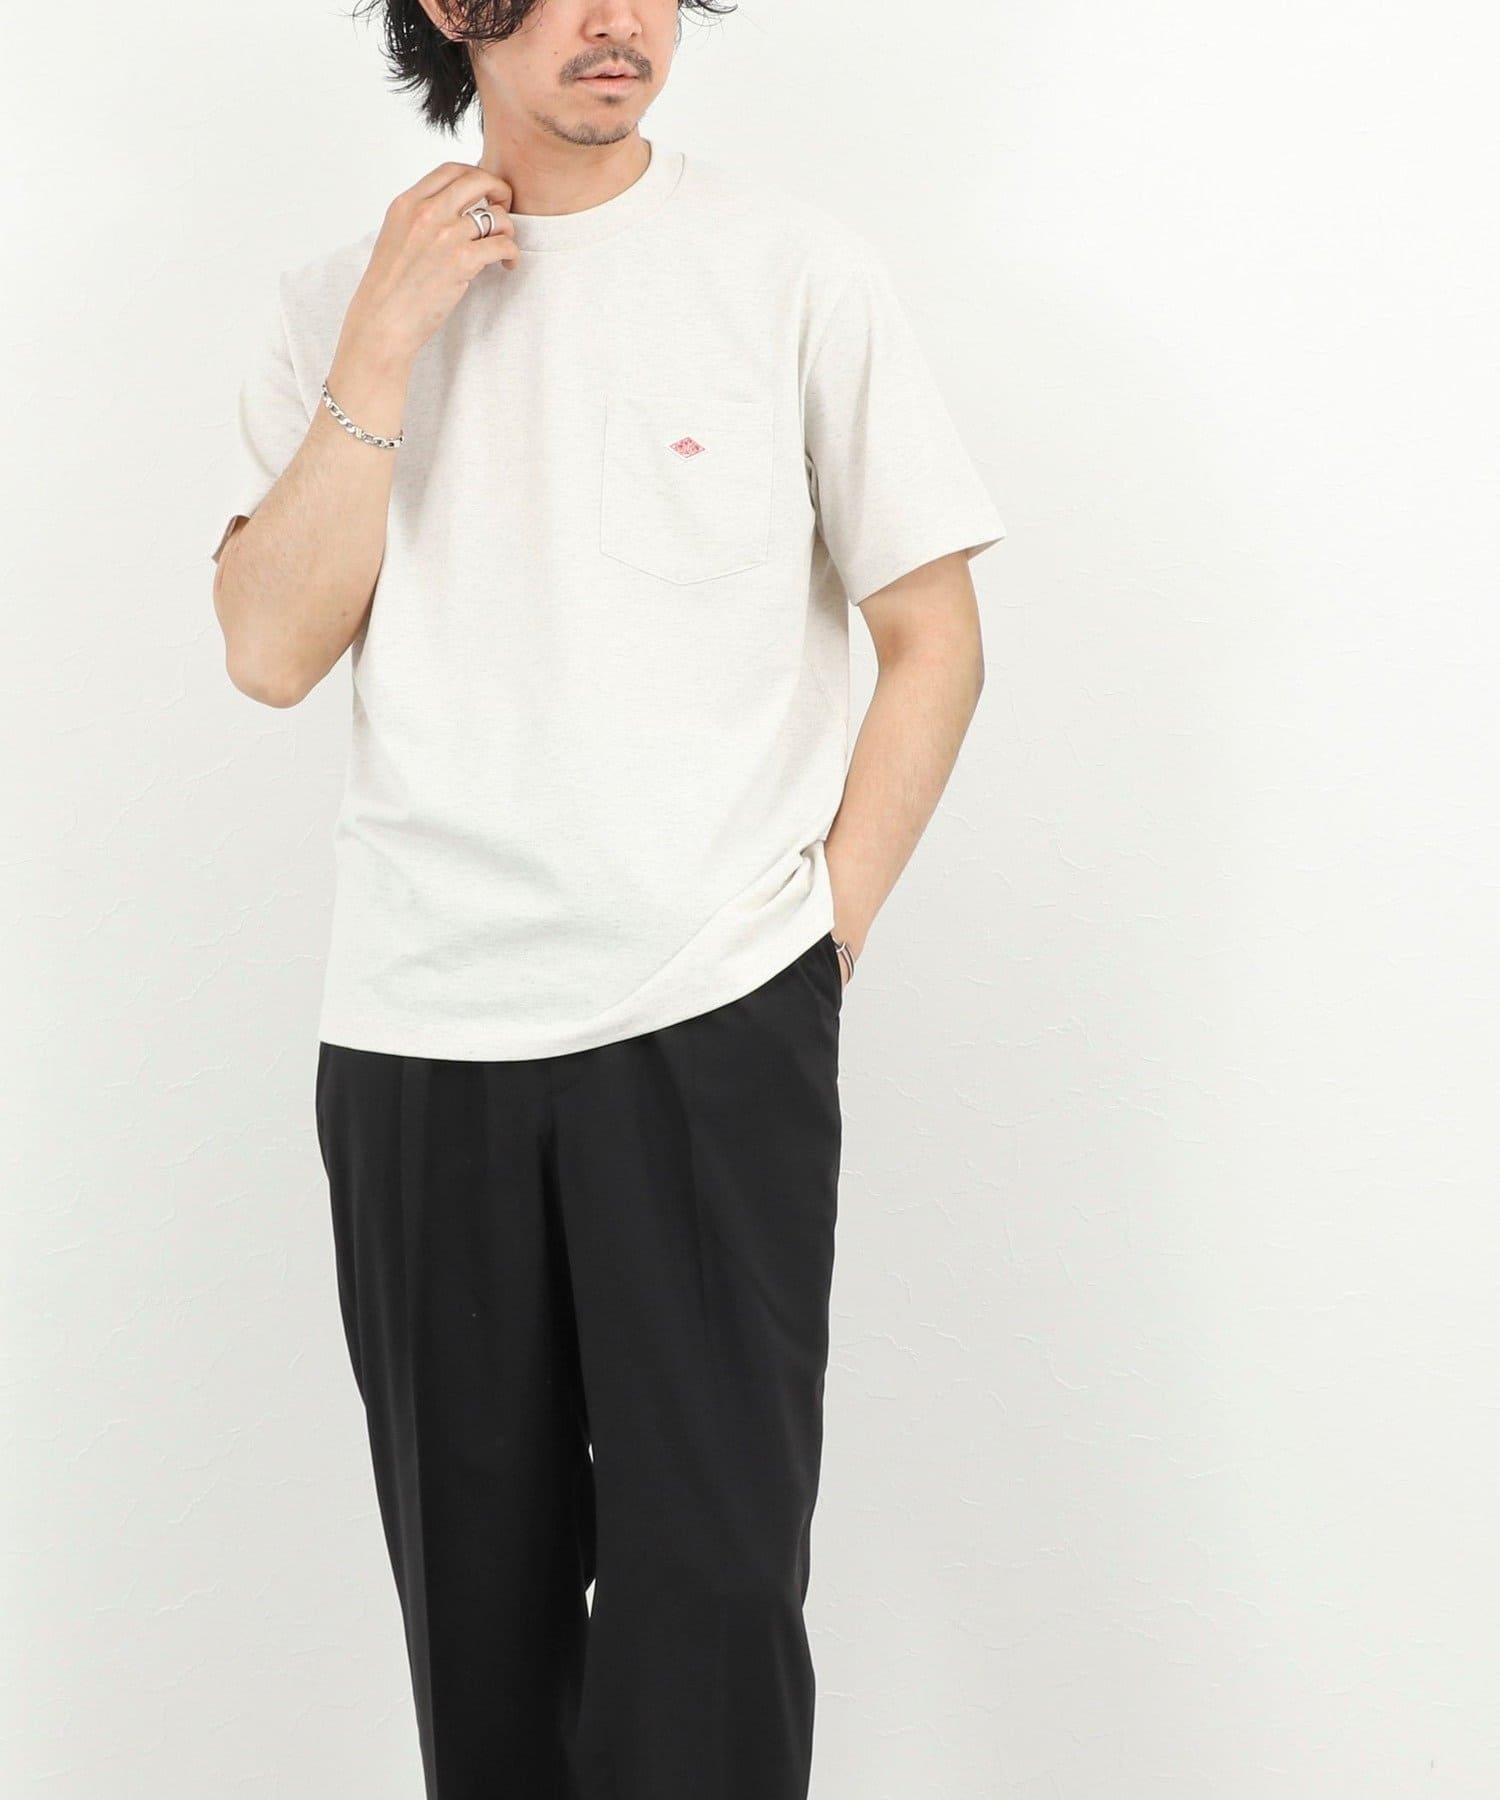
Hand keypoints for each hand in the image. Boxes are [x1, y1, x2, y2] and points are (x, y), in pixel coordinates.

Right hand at [341, 163, 520, 368]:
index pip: (450, 170)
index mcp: (406, 203)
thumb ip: (420, 219)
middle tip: (504, 207)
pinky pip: (502, 245)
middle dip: (499, 190)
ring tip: (504, 246)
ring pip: (496, 215)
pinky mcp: (462, 260)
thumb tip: (451, 212)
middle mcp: (426, 212)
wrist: (382, 321)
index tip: (484, 191)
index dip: (475, 175)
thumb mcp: (395, 238)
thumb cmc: (388, 289)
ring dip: (507, 229)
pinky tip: (508, 265)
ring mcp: (445, 235)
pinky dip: (511, 253)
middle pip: (477, 180)